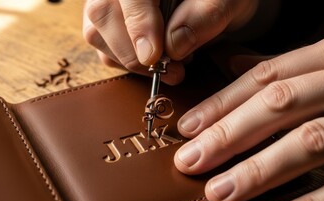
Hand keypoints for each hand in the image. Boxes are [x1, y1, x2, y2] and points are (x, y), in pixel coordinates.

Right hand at [82, 0, 257, 84]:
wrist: (214, 1)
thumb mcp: (227, 1)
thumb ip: (204, 17)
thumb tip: (173, 46)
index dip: (138, 25)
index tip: (154, 56)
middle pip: (102, 13)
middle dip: (134, 51)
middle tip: (170, 71)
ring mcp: (110, 1)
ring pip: (96, 33)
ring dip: (131, 60)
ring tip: (169, 66)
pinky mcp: (109, 21)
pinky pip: (103, 47)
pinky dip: (128, 62)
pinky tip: (154, 60)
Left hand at [174, 27, 323, 200]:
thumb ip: (288, 67)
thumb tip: (228, 64)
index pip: (267, 76)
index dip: (223, 103)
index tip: (188, 128)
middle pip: (281, 105)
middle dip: (229, 135)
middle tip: (190, 161)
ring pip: (313, 143)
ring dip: (260, 171)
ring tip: (220, 192)